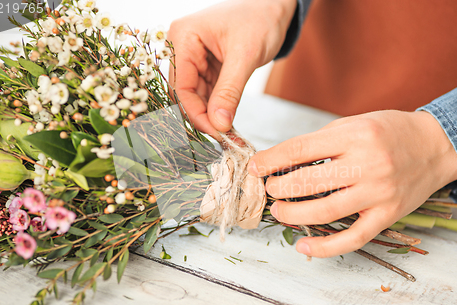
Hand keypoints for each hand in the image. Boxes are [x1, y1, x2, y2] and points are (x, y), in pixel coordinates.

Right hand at [168, 0, 296, 138]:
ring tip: (229, 135)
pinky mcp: (206, 66)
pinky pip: (207, 93)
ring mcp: (193, 57)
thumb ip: (229, 92)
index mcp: (183, 38)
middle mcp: (182, 47)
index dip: (196, 114)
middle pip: (185, 94)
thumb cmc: (260, 19)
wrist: (274, 6)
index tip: (215, 133)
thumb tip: (218, 125)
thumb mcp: (245, 56)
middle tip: (223, 139)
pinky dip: (217, 109)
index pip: (182, 86)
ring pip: (196, 97)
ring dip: (211, 116)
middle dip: (203, 117)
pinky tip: (227, 123)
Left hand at [248, 110, 456, 256]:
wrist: (436, 146)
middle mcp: (367, 163)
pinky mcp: (388, 215)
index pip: (299, 150)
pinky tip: (304, 245)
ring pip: (325, 212)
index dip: (270, 161)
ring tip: (279, 211)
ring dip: (293, 215)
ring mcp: (379, 192)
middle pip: (308, 183)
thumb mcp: (353, 123)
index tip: (254, 168)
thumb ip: (320, 143)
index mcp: (354, 135)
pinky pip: (353, 238)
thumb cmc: (389, 131)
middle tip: (269, 191)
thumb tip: (281, 162)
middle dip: (278, 189)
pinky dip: (325, 247)